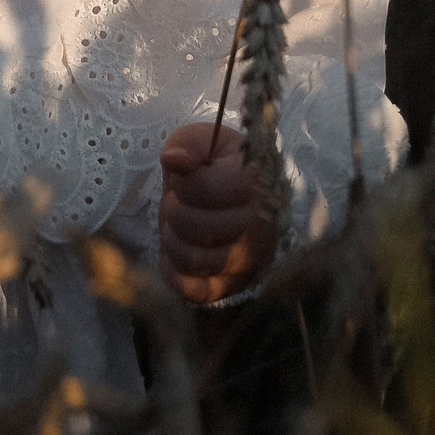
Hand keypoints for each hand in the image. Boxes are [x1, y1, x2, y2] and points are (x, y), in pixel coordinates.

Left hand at [158, 123, 274, 303]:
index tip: (183, 178)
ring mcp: (251, 260)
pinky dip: (177, 275)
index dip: (182, 184)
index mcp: (256, 182)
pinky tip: (173, 258)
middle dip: (175, 212)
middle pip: (196, 227)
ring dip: (173, 241)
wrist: (235, 195)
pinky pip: (199, 292)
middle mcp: (261, 225)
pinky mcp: (236, 285)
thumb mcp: (204, 141)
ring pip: (196, 260)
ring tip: (178, 227)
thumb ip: (189, 144)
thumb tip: (174, 160)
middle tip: (179, 203)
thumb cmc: (216, 166)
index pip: (204, 189)